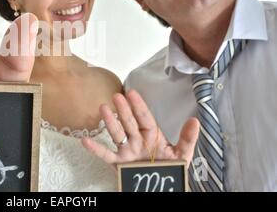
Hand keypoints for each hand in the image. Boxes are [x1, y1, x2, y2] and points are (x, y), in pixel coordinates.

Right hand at [82, 90, 199, 166]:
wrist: (161, 187)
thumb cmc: (171, 169)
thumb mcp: (182, 154)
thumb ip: (187, 138)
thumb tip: (195, 120)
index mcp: (152, 136)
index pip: (145, 117)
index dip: (139, 106)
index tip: (132, 93)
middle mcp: (137, 141)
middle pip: (129, 123)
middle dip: (124, 110)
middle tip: (117, 96)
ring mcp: (127, 151)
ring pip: (117, 134)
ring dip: (110, 122)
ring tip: (103, 108)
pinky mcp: (119, 164)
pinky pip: (106, 156)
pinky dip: (95, 149)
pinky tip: (85, 141)